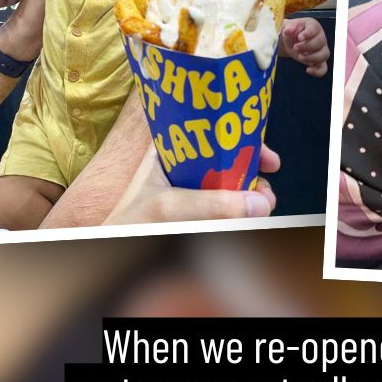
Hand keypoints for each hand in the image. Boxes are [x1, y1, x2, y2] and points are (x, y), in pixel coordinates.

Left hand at [105, 144, 279, 224]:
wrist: (115, 249)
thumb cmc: (127, 223)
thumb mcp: (170, 207)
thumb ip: (212, 204)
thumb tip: (259, 203)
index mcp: (169, 151)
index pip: (210, 132)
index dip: (241, 138)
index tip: (265, 154)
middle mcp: (181, 168)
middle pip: (227, 159)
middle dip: (252, 172)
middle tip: (267, 188)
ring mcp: (187, 191)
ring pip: (228, 184)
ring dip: (250, 194)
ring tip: (264, 207)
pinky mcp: (192, 213)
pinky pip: (223, 206)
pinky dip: (240, 210)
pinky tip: (249, 216)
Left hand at [282, 17, 329, 75]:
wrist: (290, 42)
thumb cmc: (290, 32)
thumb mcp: (287, 27)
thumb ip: (288, 27)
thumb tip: (288, 30)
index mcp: (313, 26)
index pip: (315, 29)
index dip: (308, 34)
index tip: (299, 37)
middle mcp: (320, 37)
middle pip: (320, 42)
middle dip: (308, 46)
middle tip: (296, 48)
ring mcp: (322, 50)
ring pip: (324, 55)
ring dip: (312, 58)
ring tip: (300, 57)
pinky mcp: (319, 61)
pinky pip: (323, 68)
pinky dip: (317, 71)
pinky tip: (308, 70)